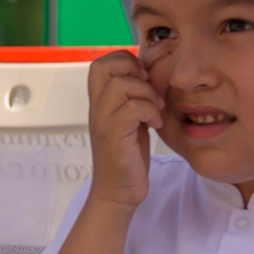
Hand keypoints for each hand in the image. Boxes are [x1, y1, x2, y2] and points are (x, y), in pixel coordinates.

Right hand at [83, 49, 162, 209]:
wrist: (118, 192)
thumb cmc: (128, 156)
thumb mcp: (134, 119)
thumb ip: (139, 95)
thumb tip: (156, 67)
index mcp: (100, 102)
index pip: (101, 62)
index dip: (125, 60)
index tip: (144, 79)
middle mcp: (96, 108)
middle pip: (105, 65)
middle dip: (135, 71)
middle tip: (149, 90)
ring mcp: (103, 122)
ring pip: (122, 85)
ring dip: (148, 94)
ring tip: (156, 110)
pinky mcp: (114, 137)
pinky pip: (134, 108)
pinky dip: (151, 112)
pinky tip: (156, 124)